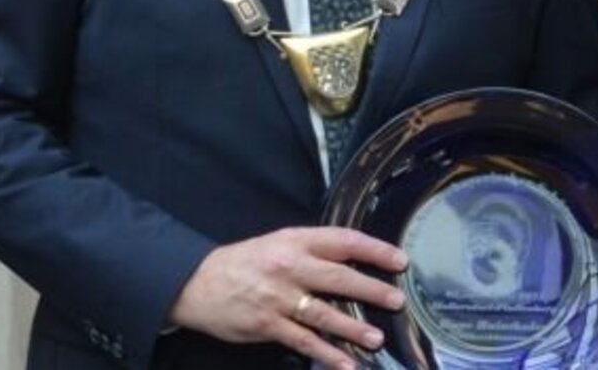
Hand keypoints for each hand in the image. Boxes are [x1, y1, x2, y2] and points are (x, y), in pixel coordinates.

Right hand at [168, 227, 407, 368]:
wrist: (198, 283)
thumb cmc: (246, 262)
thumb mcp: (279, 243)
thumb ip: (313, 250)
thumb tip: (354, 261)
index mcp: (296, 241)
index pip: (343, 241)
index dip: (374, 250)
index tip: (399, 260)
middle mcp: (290, 267)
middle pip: (338, 277)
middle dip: (371, 290)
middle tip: (397, 300)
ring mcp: (279, 299)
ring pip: (323, 314)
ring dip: (352, 328)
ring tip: (376, 339)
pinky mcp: (268, 325)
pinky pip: (303, 342)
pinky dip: (326, 355)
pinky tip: (346, 365)